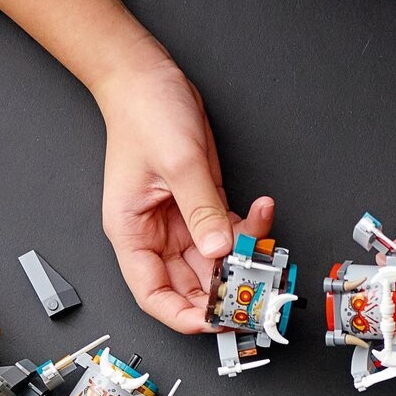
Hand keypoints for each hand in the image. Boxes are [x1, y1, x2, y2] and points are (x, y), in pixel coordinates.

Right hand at [93, 42, 273, 332]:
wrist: (148, 77)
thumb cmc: (144, 113)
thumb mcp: (177, 162)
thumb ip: (201, 209)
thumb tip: (219, 249)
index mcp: (131, 232)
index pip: (153, 294)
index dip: (182, 314)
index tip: (213, 318)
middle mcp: (154, 234)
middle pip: (187, 284)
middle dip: (221, 291)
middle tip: (254, 292)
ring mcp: (178, 222)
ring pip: (213, 261)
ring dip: (240, 259)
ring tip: (264, 250)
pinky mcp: (200, 206)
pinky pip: (227, 232)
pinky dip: (247, 230)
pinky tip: (262, 215)